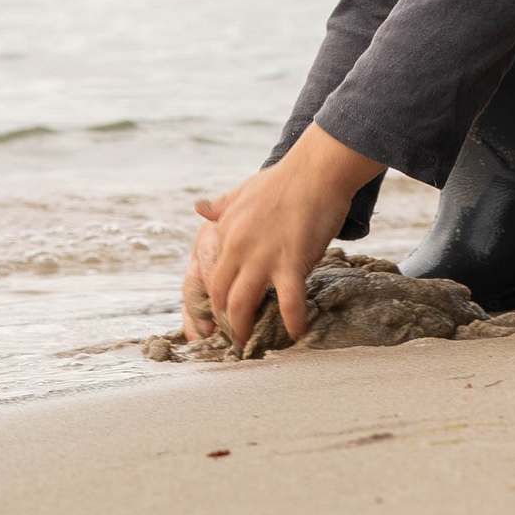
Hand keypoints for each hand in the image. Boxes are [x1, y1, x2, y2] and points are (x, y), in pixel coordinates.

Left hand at [187, 126, 381, 351]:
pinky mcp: (291, 260)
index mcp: (226, 231)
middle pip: (221, 295)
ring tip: (250, 345)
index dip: (213, 300)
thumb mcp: (243, 191)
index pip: (210, 275)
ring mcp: (263, 255)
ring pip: (243, 303)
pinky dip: (292, 320)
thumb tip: (198, 207)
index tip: (220, 315)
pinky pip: (288, 301)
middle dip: (224, 321)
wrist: (316, 169)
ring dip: (244, 328)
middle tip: (233, 337)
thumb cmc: (284, 179)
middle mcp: (238, 246)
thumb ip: (220, 206)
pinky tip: (296, 332)